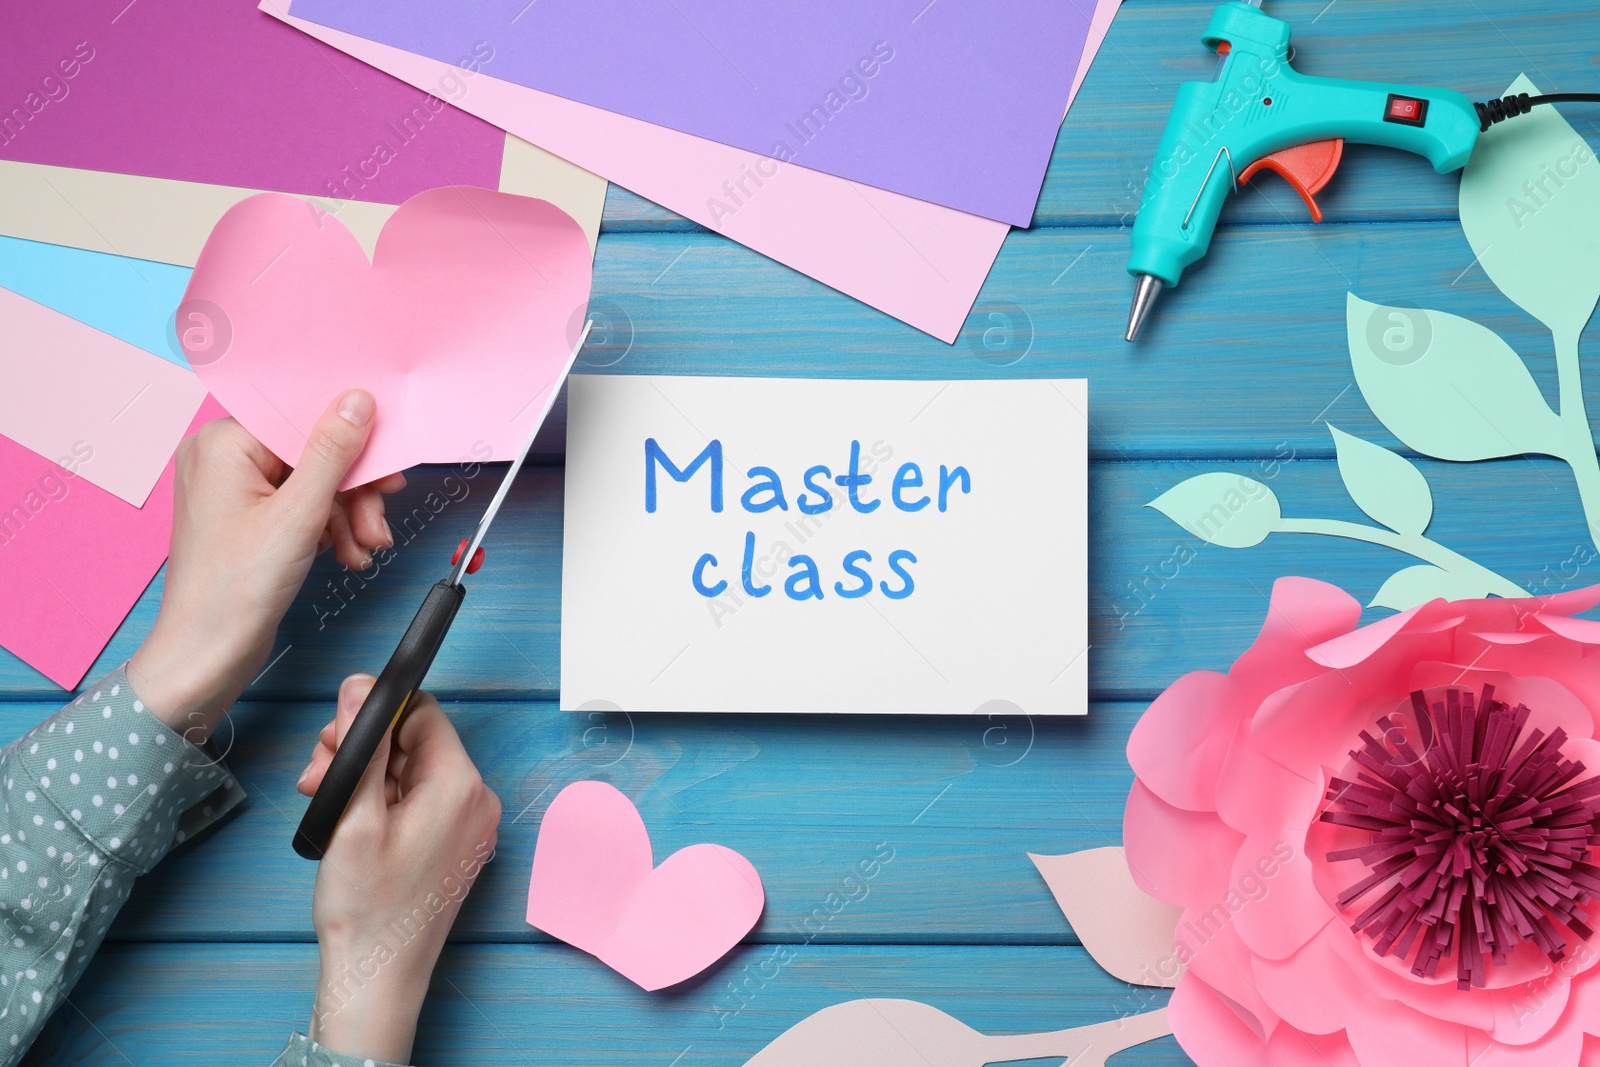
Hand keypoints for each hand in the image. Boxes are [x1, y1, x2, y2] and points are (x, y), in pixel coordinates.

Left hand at [128, 390, 403, 737]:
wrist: (207, 655)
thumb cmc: (235, 588)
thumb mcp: (298, 514)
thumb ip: (332, 452)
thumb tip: (356, 400)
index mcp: (224, 443)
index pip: (304, 418)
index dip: (352, 442)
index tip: (388, 464)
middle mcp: (224, 457)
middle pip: (313, 451)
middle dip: (354, 489)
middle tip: (379, 519)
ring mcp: (235, 489)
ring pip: (313, 481)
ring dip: (348, 513)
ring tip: (365, 546)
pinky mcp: (249, 517)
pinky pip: (302, 504)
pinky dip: (329, 527)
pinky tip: (346, 553)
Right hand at [297, 675, 501, 1063]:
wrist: (378, 975)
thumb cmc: (367, 907)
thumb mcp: (354, 814)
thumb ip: (362, 744)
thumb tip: (360, 688)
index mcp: (460, 786)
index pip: (423, 713)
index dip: (374, 715)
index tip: (335, 734)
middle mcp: (476, 801)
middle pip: (415, 742)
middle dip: (362, 749)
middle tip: (318, 773)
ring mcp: (469, 826)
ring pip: (411, 771)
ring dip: (365, 775)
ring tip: (323, 798)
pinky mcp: (455, 845)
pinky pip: (420, 801)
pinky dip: (382, 801)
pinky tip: (347, 818)